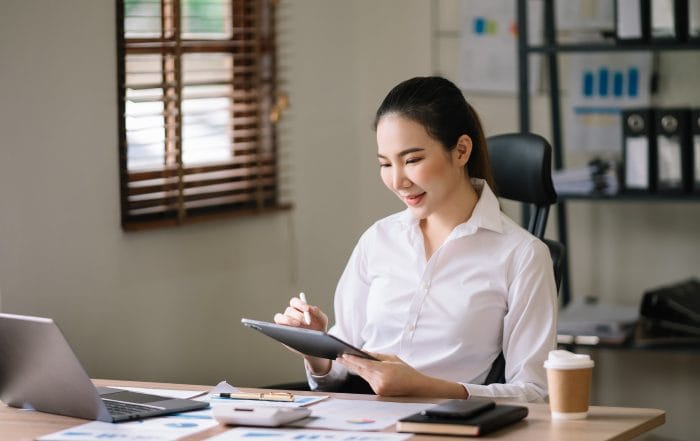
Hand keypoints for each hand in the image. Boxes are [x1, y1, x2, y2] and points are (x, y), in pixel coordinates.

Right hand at [273, 295, 327, 331]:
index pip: (294, 302)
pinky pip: (277, 328)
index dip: (299, 304)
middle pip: (289, 310)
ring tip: (298, 324)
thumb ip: (318, 313)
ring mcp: (284, 323)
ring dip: (289, 320)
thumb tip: (310, 308)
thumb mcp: (322, 320)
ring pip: (280, 317)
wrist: (317, 343)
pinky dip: (282, 328)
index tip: (307, 309)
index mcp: (298, 308)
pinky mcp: (281, 332)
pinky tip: (292, 332)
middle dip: (298, 315)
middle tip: (307, 321)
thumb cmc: (319, 329)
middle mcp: (290, 314)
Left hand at [337, 353, 467, 397]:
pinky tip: (357, 368)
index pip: (363, 365)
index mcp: (383, 372)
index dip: (352, 360)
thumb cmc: (406, 371)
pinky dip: (364, 375)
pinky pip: (369, 381)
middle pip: (360, 371)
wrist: (417, 387)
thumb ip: (376, 356)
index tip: (343, 355)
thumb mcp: (392, 359)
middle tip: (339, 357)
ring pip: (364, 376)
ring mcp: (378, 389)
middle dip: (350, 364)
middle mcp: (379, 382)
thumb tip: (363, 353)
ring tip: (345, 360)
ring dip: (356, 369)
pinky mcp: (379, 393)